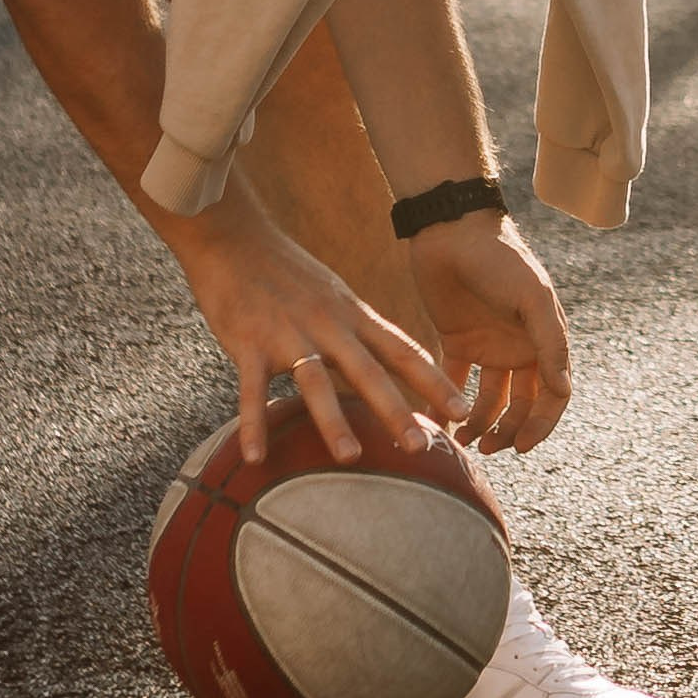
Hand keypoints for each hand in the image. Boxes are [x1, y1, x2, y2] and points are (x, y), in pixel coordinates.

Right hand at [164, 187, 464, 463]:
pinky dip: (254, 424)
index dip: (435, 381)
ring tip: (351, 457)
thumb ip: (360, 330)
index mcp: (352, 315)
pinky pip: (252, 390)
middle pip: (369, 371)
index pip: (403, 350)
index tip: (463, 410)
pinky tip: (257, 458)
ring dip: (333, 420)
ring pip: (315, 381)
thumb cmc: (286, 272)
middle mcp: (327, 325)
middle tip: (420, 448)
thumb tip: (392, 363)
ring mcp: (287, 334)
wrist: (233, 238)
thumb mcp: (334, 295)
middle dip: (396, 410)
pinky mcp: (247, 342)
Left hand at [409, 215, 573, 455]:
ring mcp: (489, 346)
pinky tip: (437, 423)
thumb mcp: (531, 297)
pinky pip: (455, 382)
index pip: (553, 395)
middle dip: (508, 431)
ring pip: (490, 400)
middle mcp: (520, 348)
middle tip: (487, 449)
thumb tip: (563, 390)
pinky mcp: (456, 341)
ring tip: (463, 441)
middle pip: (521, 405)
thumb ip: (549, 342)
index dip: (541, 424)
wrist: (450, 229)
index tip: (521, 447)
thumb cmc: (500, 258)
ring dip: (480, 424)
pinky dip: (448, 404)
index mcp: (544, 339)